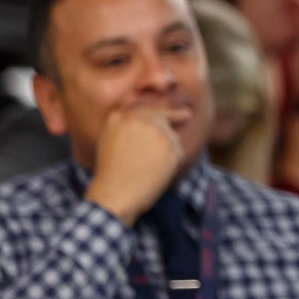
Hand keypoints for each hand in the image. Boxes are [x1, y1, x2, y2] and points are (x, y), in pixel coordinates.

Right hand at [84, 108, 184, 225]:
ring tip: (150, 166)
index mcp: (119, 117)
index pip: (145, 106)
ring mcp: (155, 129)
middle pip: (162, 114)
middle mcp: (137, 118)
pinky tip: (159, 171)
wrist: (115, 193)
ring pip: (171, 135)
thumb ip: (129, 127)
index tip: (174, 105)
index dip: (161, 107)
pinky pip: (177, 150)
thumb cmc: (111, 175)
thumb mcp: (111, 142)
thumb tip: (157, 119)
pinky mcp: (169, 143)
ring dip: (168, 148)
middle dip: (175, 115)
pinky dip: (173, 161)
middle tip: (187, 115)